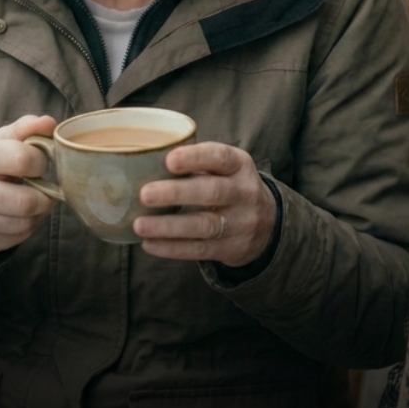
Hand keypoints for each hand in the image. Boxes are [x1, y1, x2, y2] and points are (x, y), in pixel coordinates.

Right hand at [0, 114, 57, 255]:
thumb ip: (26, 128)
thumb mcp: (0, 139)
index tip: (42, 162)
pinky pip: (16, 240)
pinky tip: (22, 216)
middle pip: (24, 202)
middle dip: (46, 196)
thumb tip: (49, 123)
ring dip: (38, 214)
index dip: (41, 162)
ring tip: (36, 201)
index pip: (22, 160)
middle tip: (47, 189)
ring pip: (23, 225)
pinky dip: (27, 228)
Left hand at [133, 141, 276, 267]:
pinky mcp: (230, 248)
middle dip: (176, 193)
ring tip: (140, 224)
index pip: (221, 157)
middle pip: (212, 192)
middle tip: (145, 194)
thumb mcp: (227, 168)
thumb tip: (147, 161)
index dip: (195, 158)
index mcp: (240, 165)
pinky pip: (199, 250)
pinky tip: (149, 244)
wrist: (268, 224)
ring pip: (204, 225)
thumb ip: (198, 163)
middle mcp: (244, 193)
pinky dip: (172, 248)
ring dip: (169, 226)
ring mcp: (240, 223)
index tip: (169, 159)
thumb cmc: (231, 186)